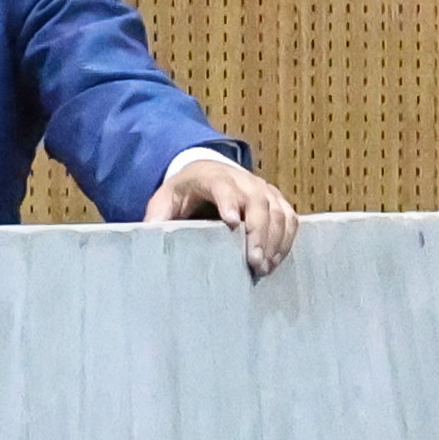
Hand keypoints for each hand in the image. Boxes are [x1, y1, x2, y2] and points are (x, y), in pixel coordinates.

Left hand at [144, 148, 299, 275]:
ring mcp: (262, 188)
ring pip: (278, 210)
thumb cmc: (183, 192)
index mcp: (211, 177)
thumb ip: (157, 218)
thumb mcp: (164, 200)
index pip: (223, 187)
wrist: (205, 172)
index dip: (228, 203)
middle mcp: (242, 179)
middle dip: (259, 233)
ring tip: (264, 267)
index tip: (231, 224)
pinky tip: (275, 260)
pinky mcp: (275, 200)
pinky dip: (286, 239)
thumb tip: (149, 240)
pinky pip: (289, 217)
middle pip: (257, 201)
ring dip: (275, 240)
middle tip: (255, 262)